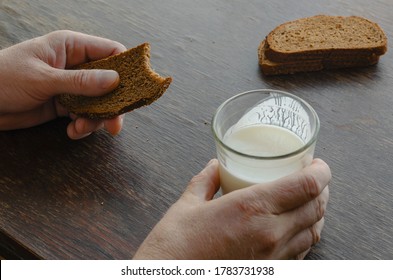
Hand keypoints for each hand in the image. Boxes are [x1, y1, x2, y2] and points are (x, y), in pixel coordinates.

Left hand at [0, 30, 126, 138]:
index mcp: (71, 47)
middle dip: (113, 103)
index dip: (127, 68)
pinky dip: (83, 125)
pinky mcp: (65, 105)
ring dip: (96, 119)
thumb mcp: (43, 79)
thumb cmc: (4, 78)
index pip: (111, 51)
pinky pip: (85, 115)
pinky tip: (72, 131)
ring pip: (99, 102)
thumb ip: (81, 81)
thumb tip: (116, 80)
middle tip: (114, 123)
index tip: (136, 89)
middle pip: (110, 82)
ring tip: (81, 128)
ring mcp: (72, 86)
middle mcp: (76, 65)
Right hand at [133, 158, 330, 258]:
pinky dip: (305, 236)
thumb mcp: (188, 205)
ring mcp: (273, 257)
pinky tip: (295, 228)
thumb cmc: (176, 245)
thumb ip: (206, 181)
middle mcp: (270, 233)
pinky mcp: (270, 273)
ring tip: (311, 200)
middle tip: (315, 178)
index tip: (318, 164)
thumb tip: (215, 166)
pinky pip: (301, 253)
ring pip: (313, 232)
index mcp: (252, 208)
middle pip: (316, 207)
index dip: (321, 172)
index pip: (306, 186)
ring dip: (317, 213)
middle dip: (322, 189)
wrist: (170, 279)